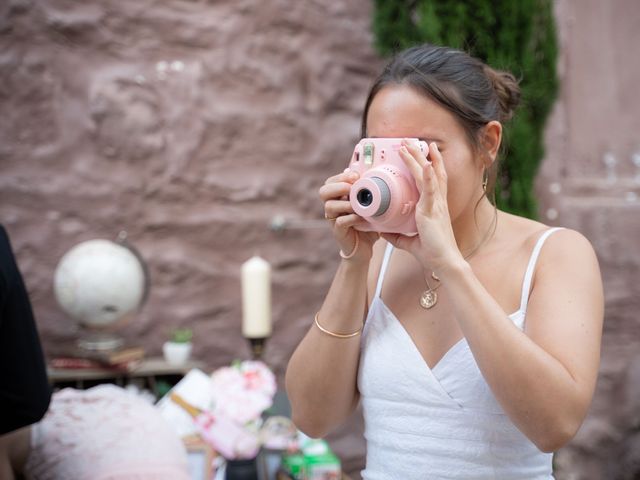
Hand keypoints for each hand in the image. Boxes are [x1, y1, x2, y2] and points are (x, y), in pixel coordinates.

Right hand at [319, 168, 379, 261]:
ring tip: (358, 206)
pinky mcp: (338, 233)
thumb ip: (369, 192)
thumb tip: (371, 174)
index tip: (356, 176)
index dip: (341, 177)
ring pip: (329, 206)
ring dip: (345, 203)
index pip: (331, 182)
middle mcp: (332, 208)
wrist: (364, 249)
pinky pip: (340, 222)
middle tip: (351, 188)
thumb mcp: (370, 206)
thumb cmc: (366, 225)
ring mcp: (334, 220)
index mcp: (338, 198)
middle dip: (338, 186)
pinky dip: (351, 218)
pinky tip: (361, 218)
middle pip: (323, 191)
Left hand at [381, 139, 462, 272]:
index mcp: (435, 206)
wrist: (443, 263)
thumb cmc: (432, 252)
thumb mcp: (409, 241)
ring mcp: (436, 204)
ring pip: (428, 175)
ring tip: (412, 144)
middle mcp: (438, 202)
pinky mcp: (432, 211)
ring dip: (419, 158)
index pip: (434, 180)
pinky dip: (429, 175)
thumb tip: (382, 231)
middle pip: (432, 171)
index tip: (426, 150)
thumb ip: (396, 235)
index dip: (431, 164)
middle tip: (412, 140)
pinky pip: (431, 189)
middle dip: (422, 155)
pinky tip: (426, 163)